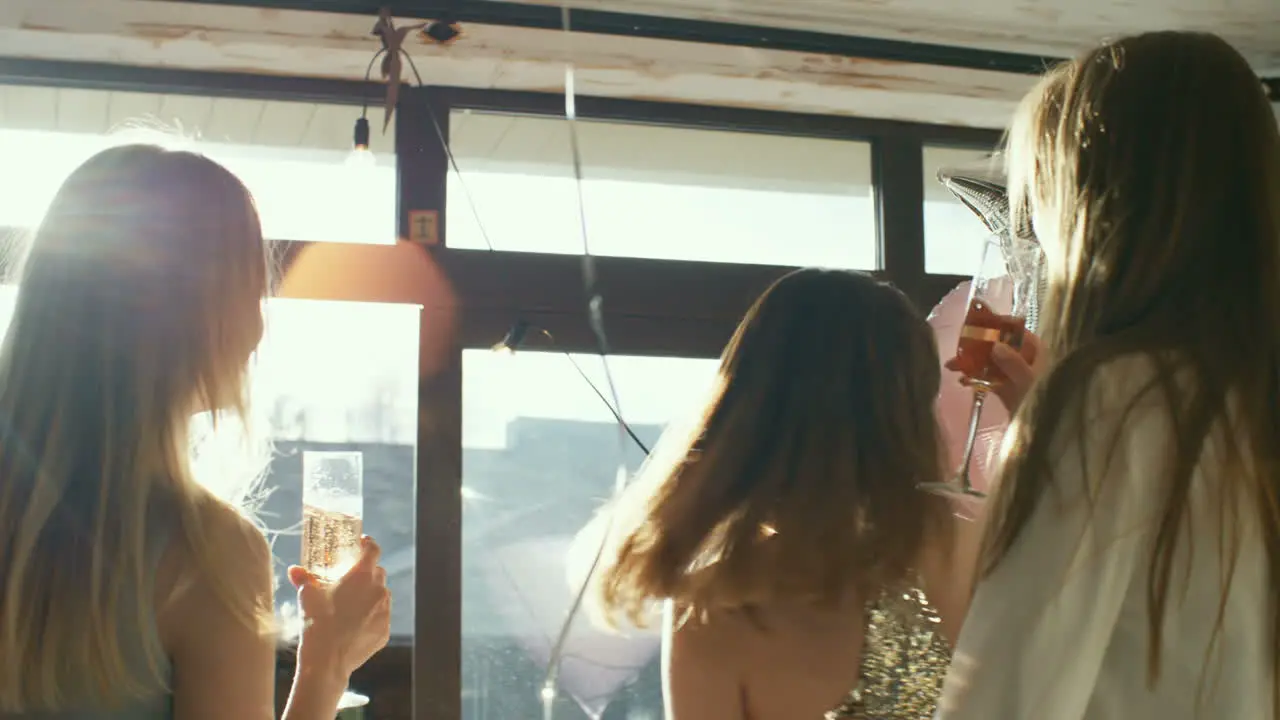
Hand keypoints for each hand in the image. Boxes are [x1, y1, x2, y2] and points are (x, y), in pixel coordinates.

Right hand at [289, 536, 390, 682]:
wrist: (327, 660)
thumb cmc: (317, 622)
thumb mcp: (307, 596)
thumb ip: (304, 578)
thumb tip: (295, 570)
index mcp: (363, 576)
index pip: (373, 550)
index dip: (368, 544)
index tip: (362, 543)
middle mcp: (379, 591)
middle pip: (378, 573)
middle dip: (366, 573)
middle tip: (350, 578)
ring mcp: (385, 612)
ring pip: (381, 595)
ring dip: (370, 594)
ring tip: (351, 603)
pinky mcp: (385, 631)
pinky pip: (380, 617)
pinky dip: (371, 616)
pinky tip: (355, 623)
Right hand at [945, 331, 1043, 413]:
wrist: (1049, 430)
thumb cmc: (1046, 401)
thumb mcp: (1029, 381)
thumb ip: (1014, 363)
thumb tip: (995, 345)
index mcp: (1037, 352)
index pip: (1017, 331)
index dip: (998, 326)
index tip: (977, 326)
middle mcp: (1026, 360)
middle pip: (1000, 346)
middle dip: (978, 347)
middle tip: (958, 349)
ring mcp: (1016, 376)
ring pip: (992, 363)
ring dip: (973, 363)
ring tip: (951, 366)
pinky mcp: (1008, 391)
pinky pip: (990, 380)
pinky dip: (977, 379)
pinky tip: (963, 381)